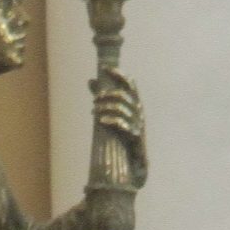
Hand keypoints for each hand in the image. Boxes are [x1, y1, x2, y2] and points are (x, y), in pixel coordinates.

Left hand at [91, 67, 146, 187]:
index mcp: (135, 103)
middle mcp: (139, 111)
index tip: (104, 68)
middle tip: (94, 100)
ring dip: (103, 107)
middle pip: (122, 95)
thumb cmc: (123, 134)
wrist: (135, 161)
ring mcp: (138, 123)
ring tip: (93, 111)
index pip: (130, 83)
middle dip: (105, 95)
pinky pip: (121, 124)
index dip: (118, 74)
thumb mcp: (115, 113)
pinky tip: (100, 121)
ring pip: (120, 108)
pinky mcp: (135, 135)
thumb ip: (103, 96)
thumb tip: (91, 80)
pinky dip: (109, 120)